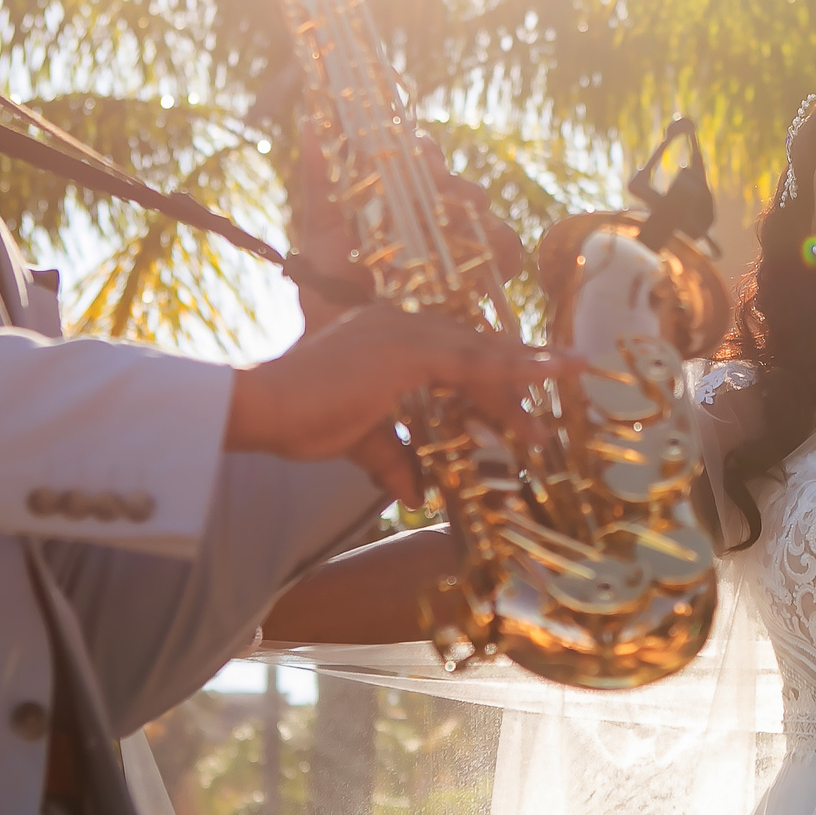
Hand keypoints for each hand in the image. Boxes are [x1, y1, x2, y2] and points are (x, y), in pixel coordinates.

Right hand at [224, 304, 578, 500]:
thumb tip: (417, 491)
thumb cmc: (298, 419)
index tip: (519, 403)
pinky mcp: (410, 349)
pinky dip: (519, 367)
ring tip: (551, 414)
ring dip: (519, 386)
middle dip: (510, 388)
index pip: (454, 354)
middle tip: (538, 426)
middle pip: (474, 353)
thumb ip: (394, 458)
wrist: (260, 409)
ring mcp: (406, 331)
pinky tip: (555, 370)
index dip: (489, 378)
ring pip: (480, 357)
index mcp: (389, 335)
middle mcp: (401, 323)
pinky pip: (477, 362)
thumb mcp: (360, 440)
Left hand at [289, 131, 527, 315]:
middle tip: (442, 189)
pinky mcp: (478, 283)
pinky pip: (505, 258)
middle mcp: (436, 222)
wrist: (340, 348)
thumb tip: (310, 123)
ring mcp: (460, 251)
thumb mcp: (321, 234)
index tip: (418, 152)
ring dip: (478, 214)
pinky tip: (487, 258)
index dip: (426, 151)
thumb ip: (319, 182)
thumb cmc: (327, 290)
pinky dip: (503, 253)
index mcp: (402, 203)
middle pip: (462, 188)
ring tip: (464, 224)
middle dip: (457, 186)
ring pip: (487, 218)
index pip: (425, 160)